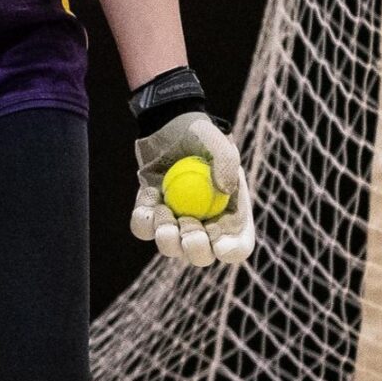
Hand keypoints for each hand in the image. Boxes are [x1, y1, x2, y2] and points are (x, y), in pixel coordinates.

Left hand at [131, 111, 254, 268]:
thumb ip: (226, 161)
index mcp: (230, 216)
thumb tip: (222, 189)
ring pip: (170, 248)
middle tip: (186, 225)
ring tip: (164, 209)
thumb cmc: (201, 135)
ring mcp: (177, 224)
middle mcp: (205, 226)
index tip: (219, 242)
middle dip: (194, 248)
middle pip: (202, 256)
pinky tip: (150, 196)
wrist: (170, 125)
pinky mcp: (152, 216)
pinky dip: (145, 218)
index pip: (237, 246)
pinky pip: (144, 229)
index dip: (230, 251)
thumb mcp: (218, 141)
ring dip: (166, 235)